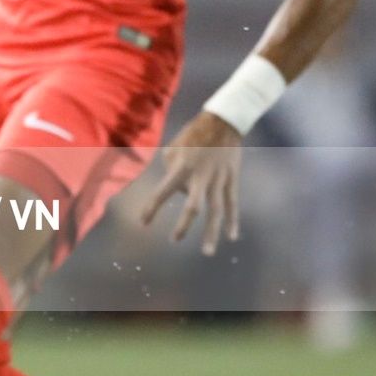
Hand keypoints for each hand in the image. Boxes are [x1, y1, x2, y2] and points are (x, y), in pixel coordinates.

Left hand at [139, 111, 243, 255]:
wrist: (223, 123)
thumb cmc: (191, 136)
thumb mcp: (172, 149)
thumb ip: (170, 172)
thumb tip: (178, 192)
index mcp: (181, 167)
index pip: (162, 192)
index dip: (152, 208)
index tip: (143, 223)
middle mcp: (200, 176)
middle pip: (193, 206)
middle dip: (183, 225)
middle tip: (175, 240)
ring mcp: (218, 179)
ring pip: (215, 211)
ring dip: (211, 232)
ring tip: (207, 251)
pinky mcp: (232, 180)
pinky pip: (232, 204)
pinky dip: (232, 220)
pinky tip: (231, 236)